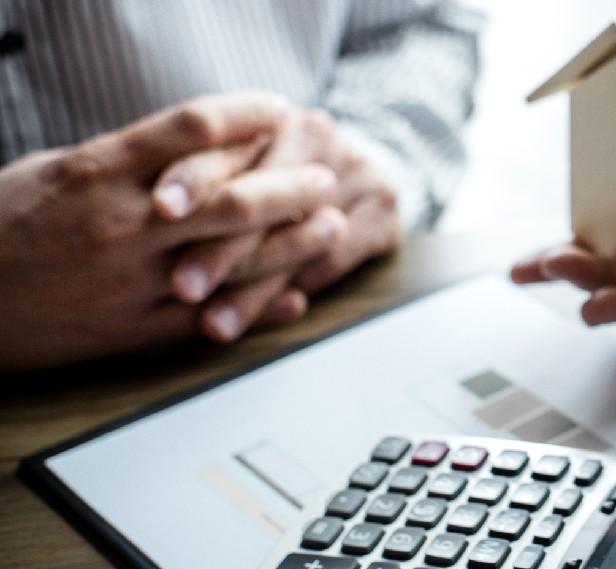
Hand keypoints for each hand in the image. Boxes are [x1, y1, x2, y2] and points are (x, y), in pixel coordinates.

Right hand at [0, 93, 309, 370]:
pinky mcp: (130, 330)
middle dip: (292, 186)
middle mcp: (120, 223)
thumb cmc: (4, 224)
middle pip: (232, 197)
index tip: (281, 109)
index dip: (247, 114)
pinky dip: (261, 308)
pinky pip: (212, 319)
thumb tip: (202, 146)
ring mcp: (129, 280)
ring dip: (293, 243)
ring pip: (233, 260)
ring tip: (332, 227)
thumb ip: (130, 161)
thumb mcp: (59, 170)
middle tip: (326, 175)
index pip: (192, 127)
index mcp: (98, 171)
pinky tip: (297, 296)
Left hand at [152, 108, 399, 340]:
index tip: (163, 209)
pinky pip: (334, 262)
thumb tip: (149, 208)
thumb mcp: (235, 159)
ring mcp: (358, 175)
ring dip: (255, 287)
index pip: (230, 143)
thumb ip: (198, 174)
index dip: (196, 175)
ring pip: (299, 238)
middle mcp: (318, 137)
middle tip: (183, 286)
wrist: (359, 167)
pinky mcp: (384, 218)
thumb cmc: (273, 170)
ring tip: (214, 324)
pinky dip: (294, 292)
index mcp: (270, 115)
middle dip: (223, 247)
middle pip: (268, 195)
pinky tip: (267, 318)